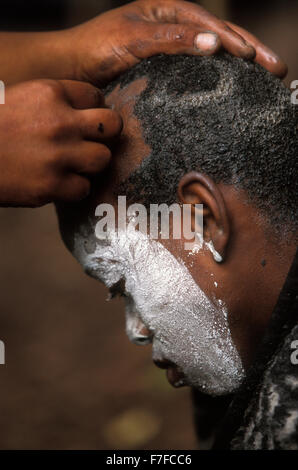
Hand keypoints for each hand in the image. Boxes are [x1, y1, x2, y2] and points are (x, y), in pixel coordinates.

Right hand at [0, 80, 121, 206]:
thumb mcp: (19, 98)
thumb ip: (51, 102)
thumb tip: (85, 112)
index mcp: (50, 93)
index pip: (95, 96)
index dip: (93, 110)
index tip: (85, 120)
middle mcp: (60, 122)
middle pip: (112, 125)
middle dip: (105, 134)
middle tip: (91, 142)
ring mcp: (58, 155)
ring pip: (103, 159)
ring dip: (91, 163)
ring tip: (73, 165)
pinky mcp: (52, 185)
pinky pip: (83, 188)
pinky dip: (74, 188)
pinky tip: (59, 183)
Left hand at [69, 0, 286, 85]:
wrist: (73, 68)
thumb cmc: (97, 47)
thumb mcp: (135, 38)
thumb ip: (173, 39)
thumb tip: (214, 43)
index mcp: (169, 12)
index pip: (210, 23)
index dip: (234, 40)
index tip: (254, 58)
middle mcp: (175, 29)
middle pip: (221, 36)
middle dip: (251, 51)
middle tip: (277, 69)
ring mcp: (172, 51)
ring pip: (213, 56)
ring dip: (240, 68)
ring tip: (265, 80)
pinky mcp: (167, 72)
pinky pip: (197, 74)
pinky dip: (217, 81)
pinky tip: (231, 91)